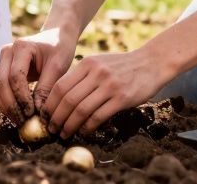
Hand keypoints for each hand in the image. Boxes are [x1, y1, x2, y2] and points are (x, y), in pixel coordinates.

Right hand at [0, 27, 76, 124]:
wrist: (55, 37)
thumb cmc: (59, 49)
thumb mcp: (58, 66)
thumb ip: (46, 87)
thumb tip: (38, 111)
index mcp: (21, 47)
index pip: (15, 76)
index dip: (22, 97)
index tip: (32, 112)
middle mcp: (6, 51)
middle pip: (0, 82)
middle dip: (10, 105)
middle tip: (23, 121)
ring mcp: (1, 60)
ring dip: (4, 105)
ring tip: (19, 120)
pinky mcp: (1, 69)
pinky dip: (4, 102)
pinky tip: (16, 113)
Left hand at [41, 47, 168, 137]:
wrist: (151, 62)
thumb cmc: (122, 66)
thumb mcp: (99, 63)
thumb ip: (82, 76)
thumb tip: (60, 98)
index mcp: (87, 63)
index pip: (60, 86)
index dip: (50, 103)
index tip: (45, 115)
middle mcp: (96, 73)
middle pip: (68, 99)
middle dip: (56, 117)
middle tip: (51, 128)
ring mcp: (110, 85)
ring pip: (81, 110)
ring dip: (69, 125)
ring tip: (64, 133)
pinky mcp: (122, 98)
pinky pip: (99, 116)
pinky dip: (88, 127)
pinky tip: (84, 132)